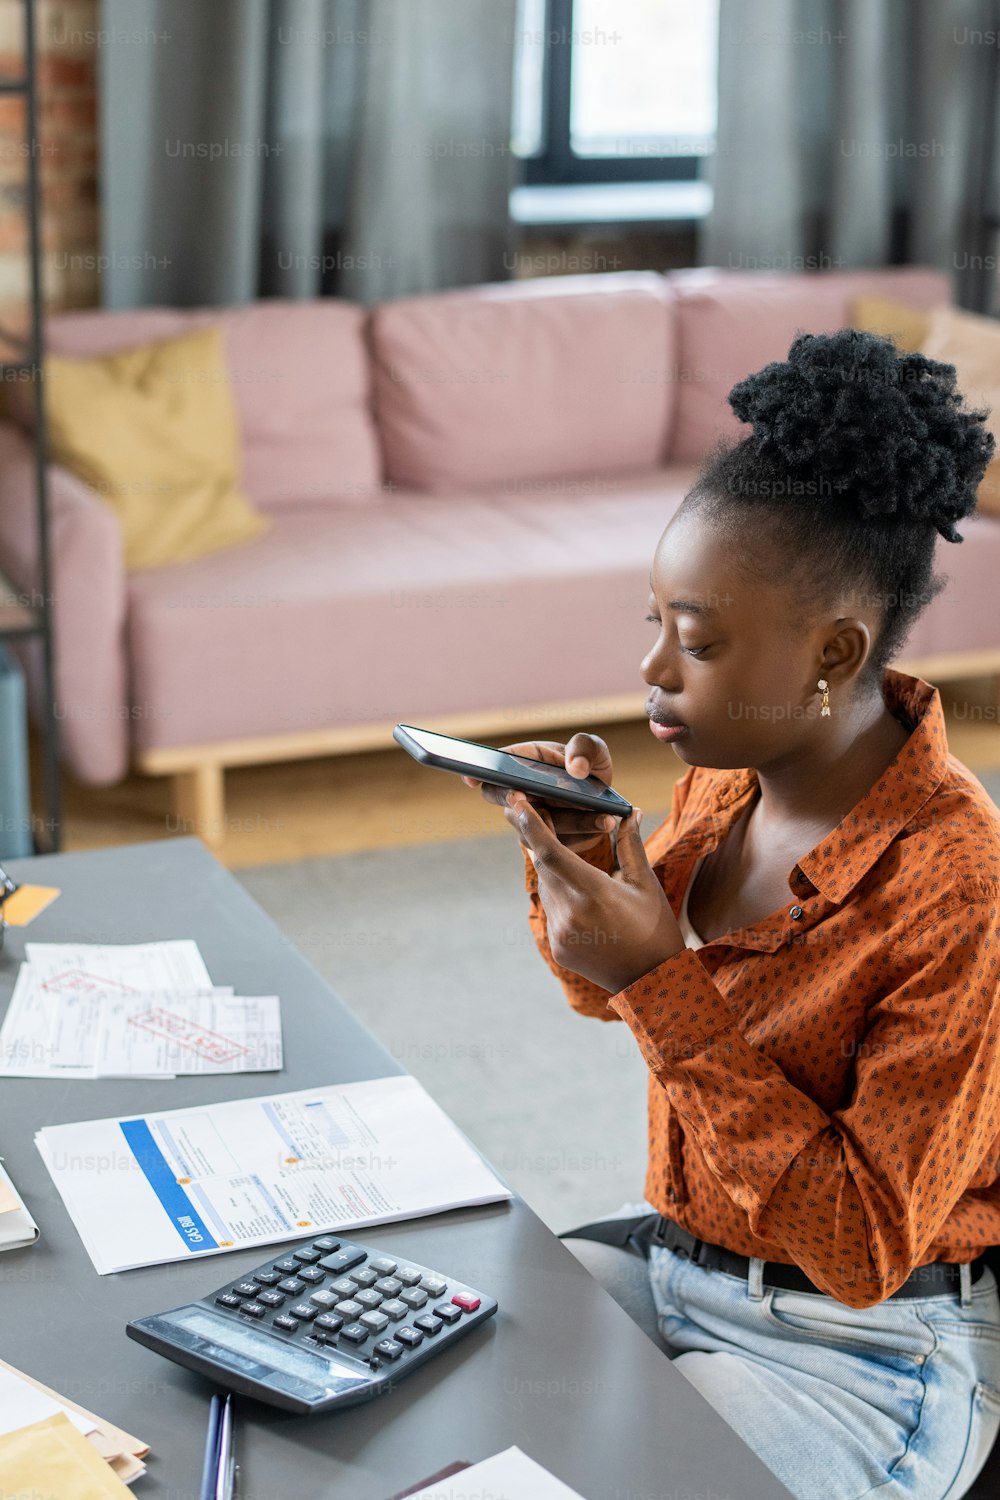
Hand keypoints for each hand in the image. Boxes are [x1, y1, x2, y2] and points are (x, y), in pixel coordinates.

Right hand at [461, 732, 619, 851]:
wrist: (604, 799)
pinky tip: (605, 823)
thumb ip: (585, 748)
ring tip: (604, 817)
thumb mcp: (593, 749)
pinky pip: (561, 843)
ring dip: (574, 822)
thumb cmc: (588, 766)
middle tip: (542, 806)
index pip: (492, 771)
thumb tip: (575, 768)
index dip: (478, 775)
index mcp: (522, 764)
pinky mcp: (546, 844)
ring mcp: (529, 822)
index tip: (472, 778)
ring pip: (542, 827)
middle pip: (509, 805)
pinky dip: (585, 834)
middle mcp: (518, 795)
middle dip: (528, 807)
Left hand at [505, 796, 685, 991]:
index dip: (532, 825)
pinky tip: (573, 889)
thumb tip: (631, 812)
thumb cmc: (656, 928)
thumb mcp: (645, 884)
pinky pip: (551, 911)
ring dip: (551, 868)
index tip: (517, 803)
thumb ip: (630, 845)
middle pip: (544, 867)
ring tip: (560, 850)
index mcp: (593, 893)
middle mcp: (570, 914)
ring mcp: (560, 934)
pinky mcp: (557, 948)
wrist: (653, 982)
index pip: (550, 853)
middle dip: (537, 839)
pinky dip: (557, 894)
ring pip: (546, 888)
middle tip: (530, 811)